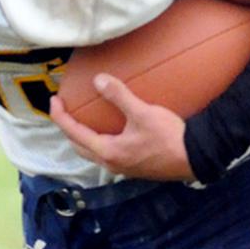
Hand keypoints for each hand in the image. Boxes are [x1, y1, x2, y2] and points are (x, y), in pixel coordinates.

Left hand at [50, 74, 194, 180]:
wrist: (195, 158)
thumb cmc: (169, 137)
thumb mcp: (143, 113)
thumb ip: (119, 96)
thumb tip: (98, 80)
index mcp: (107, 151)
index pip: (73, 132)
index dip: (60, 116)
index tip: (54, 100)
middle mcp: (111, 164)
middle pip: (79, 147)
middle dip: (68, 129)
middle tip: (66, 111)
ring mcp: (123, 169)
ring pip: (92, 154)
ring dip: (83, 138)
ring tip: (84, 121)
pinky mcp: (134, 169)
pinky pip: (107, 155)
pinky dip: (99, 143)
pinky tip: (110, 132)